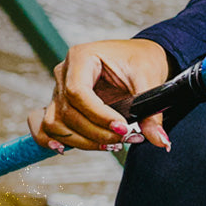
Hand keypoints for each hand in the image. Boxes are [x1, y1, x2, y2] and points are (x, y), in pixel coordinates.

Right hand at [27, 38, 172, 152]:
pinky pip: (44, 125)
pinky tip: (65, 148)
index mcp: (82, 56)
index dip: (98, 115)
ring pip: (56, 124)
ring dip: (81, 140)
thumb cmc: (142, 60)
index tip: (122, 129)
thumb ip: (151, 112)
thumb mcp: (150, 80)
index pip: (78, 92)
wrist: (139, 58)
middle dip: (95, 133)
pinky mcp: (60, 104)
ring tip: (111, 144)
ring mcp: (58, 89)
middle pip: (68, 112)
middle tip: (124, 140)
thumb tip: (161, 142)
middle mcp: (65, 72)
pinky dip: (50, 139)